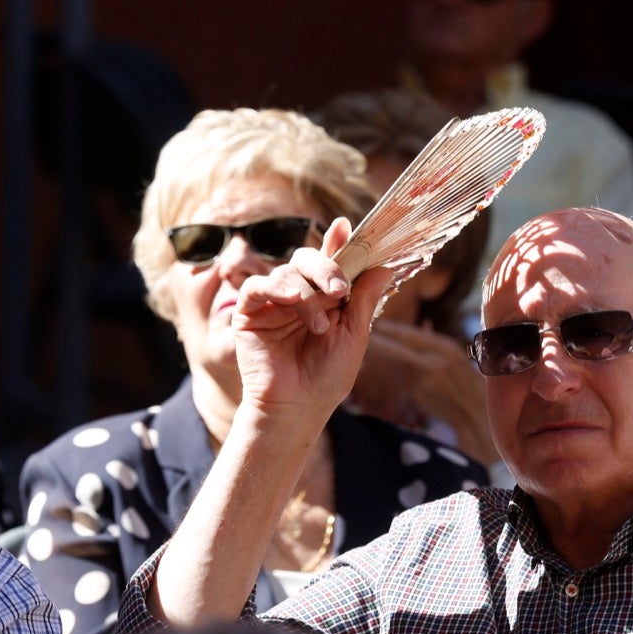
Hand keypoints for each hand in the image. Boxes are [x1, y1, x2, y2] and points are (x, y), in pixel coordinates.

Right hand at [232, 218, 393, 421]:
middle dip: (326, 267)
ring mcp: (272, 303)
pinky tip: (290, 300)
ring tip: (318, 327)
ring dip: (307, 295)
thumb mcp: (354, 335)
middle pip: (306, 259)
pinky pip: (256, 286)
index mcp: (324, 298)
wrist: (297, 407)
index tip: (345, 226)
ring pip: (286, 272)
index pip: (330, 262)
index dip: (337, 243)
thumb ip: (363, 299)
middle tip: (339, 289)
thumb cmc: (327, 378)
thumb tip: (384, 267)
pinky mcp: (248, 313)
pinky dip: (275, 287)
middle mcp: (298, 296)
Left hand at [354, 318, 499, 465]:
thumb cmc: (465, 382)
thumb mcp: (456, 355)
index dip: (390, 327)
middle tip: (356, 329)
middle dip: (378, 338)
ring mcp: (425, 377)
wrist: (475, 412)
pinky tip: (371, 364)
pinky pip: (398, 375)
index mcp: (445, 347)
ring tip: (359, 344)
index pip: (411, 333)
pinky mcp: (419, 392)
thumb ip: (436, 341)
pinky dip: (386, 368)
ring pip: (394, 360)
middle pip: (399, 345)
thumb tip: (424, 323)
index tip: (374, 320)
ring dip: (377, 352)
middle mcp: (435, 360)